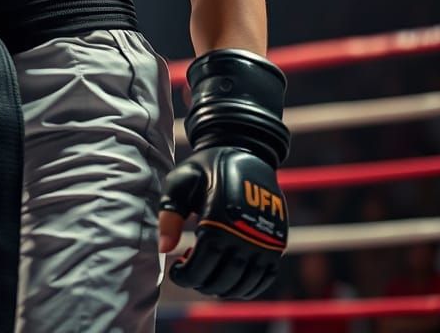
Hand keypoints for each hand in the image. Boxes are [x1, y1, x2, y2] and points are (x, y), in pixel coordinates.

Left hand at [158, 144, 286, 299]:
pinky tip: (230, 278)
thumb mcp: (180, 182)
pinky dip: (247, 287)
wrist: (245, 151)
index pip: (201, 265)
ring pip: (242, 284)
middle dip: (201, 283)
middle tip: (190, 273)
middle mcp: (244, 233)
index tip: (176, 271)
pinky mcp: (276, 242)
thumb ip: (169, 215)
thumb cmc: (206, 168)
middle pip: (221, 279)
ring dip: (222, 288)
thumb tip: (164, 249)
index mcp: (218, 219)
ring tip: (208, 275)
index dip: (186, 275)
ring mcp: (263, 240)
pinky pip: (264, 278)